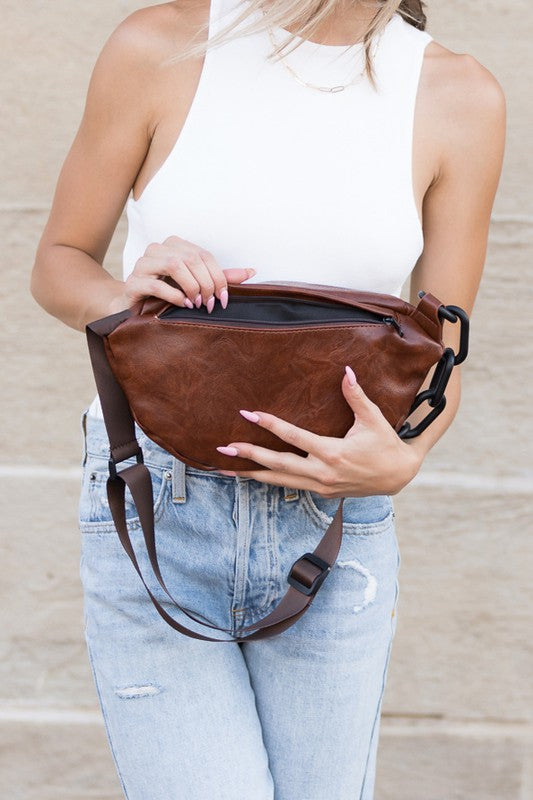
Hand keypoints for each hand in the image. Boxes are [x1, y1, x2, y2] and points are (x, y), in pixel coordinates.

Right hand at [108, 235, 255, 314]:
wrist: (135, 306)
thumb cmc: (168, 293)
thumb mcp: (196, 284)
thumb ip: (220, 277)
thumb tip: (252, 271)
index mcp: (174, 245)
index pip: (203, 255)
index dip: (218, 276)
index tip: (224, 298)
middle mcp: (157, 249)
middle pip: (190, 258)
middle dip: (206, 283)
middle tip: (210, 304)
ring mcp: (142, 263)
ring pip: (173, 265)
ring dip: (191, 286)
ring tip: (197, 304)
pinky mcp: (133, 282)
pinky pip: (156, 283)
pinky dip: (174, 295)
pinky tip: (183, 305)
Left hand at [215, 366, 422, 496]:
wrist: (398, 475)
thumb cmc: (385, 444)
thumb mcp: (373, 419)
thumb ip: (356, 396)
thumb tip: (346, 371)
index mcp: (333, 453)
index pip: (294, 437)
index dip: (271, 425)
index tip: (249, 415)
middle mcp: (322, 472)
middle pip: (278, 465)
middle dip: (250, 456)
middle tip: (224, 449)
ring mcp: (320, 485)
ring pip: (279, 481)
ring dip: (252, 473)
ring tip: (225, 468)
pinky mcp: (320, 491)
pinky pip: (288, 485)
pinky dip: (268, 480)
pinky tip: (251, 475)